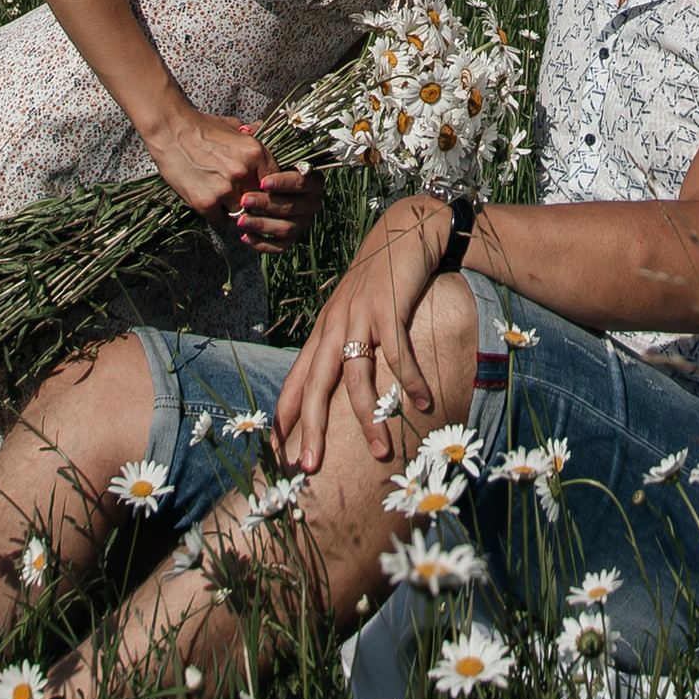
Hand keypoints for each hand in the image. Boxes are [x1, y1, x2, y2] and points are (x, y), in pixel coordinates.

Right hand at [139, 99, 273, 220]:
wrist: (171, 131)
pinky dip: (214, 213)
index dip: (269, 188)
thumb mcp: (234, 127)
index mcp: (255, 154)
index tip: (262, 190)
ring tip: (219, 192)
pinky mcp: (205, 203)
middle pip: (258, 200)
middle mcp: (243, 173)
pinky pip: (219, 219)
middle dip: (250, 198)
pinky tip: (206, 197)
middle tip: (239, 193)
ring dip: (231, 206)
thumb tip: (266, 135)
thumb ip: (254, 136)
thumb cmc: (202, 127)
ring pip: (239, 212)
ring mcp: (224, 190)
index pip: (276, 183)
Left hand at [229, 162, 311, 256]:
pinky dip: (262, 244)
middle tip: (245, 200)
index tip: (263, 182)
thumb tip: (253, 160)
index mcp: (313, 182)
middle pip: (291, 207)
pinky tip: (245, 237)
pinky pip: (279, 246)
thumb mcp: (271, 160)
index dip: (282, 183)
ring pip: (285, 228)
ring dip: (261, 225)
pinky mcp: (292, 239)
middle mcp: (312, 204)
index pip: (300, 183)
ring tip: (241, 220)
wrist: (268, 189)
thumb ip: (268, 163)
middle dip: (266, 204)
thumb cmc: (270, 171)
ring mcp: (302, 223)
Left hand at [274, 198, 448, 474]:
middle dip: (311, 428)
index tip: (276, 456)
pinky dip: (410, 380)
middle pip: (316, 385)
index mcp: (322, 334)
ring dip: (369, 418)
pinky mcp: (389, 308)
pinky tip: (422, 402)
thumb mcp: (350, 315)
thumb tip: (335, 393)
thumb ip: (341, 349)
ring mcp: (361, 317)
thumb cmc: (378, 281)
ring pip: (358, 377)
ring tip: (380, 452)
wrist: (403, 232)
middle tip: (310, 467)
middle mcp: (334, 327)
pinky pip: (399, 353)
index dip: (284, 419)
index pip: (295, 383)